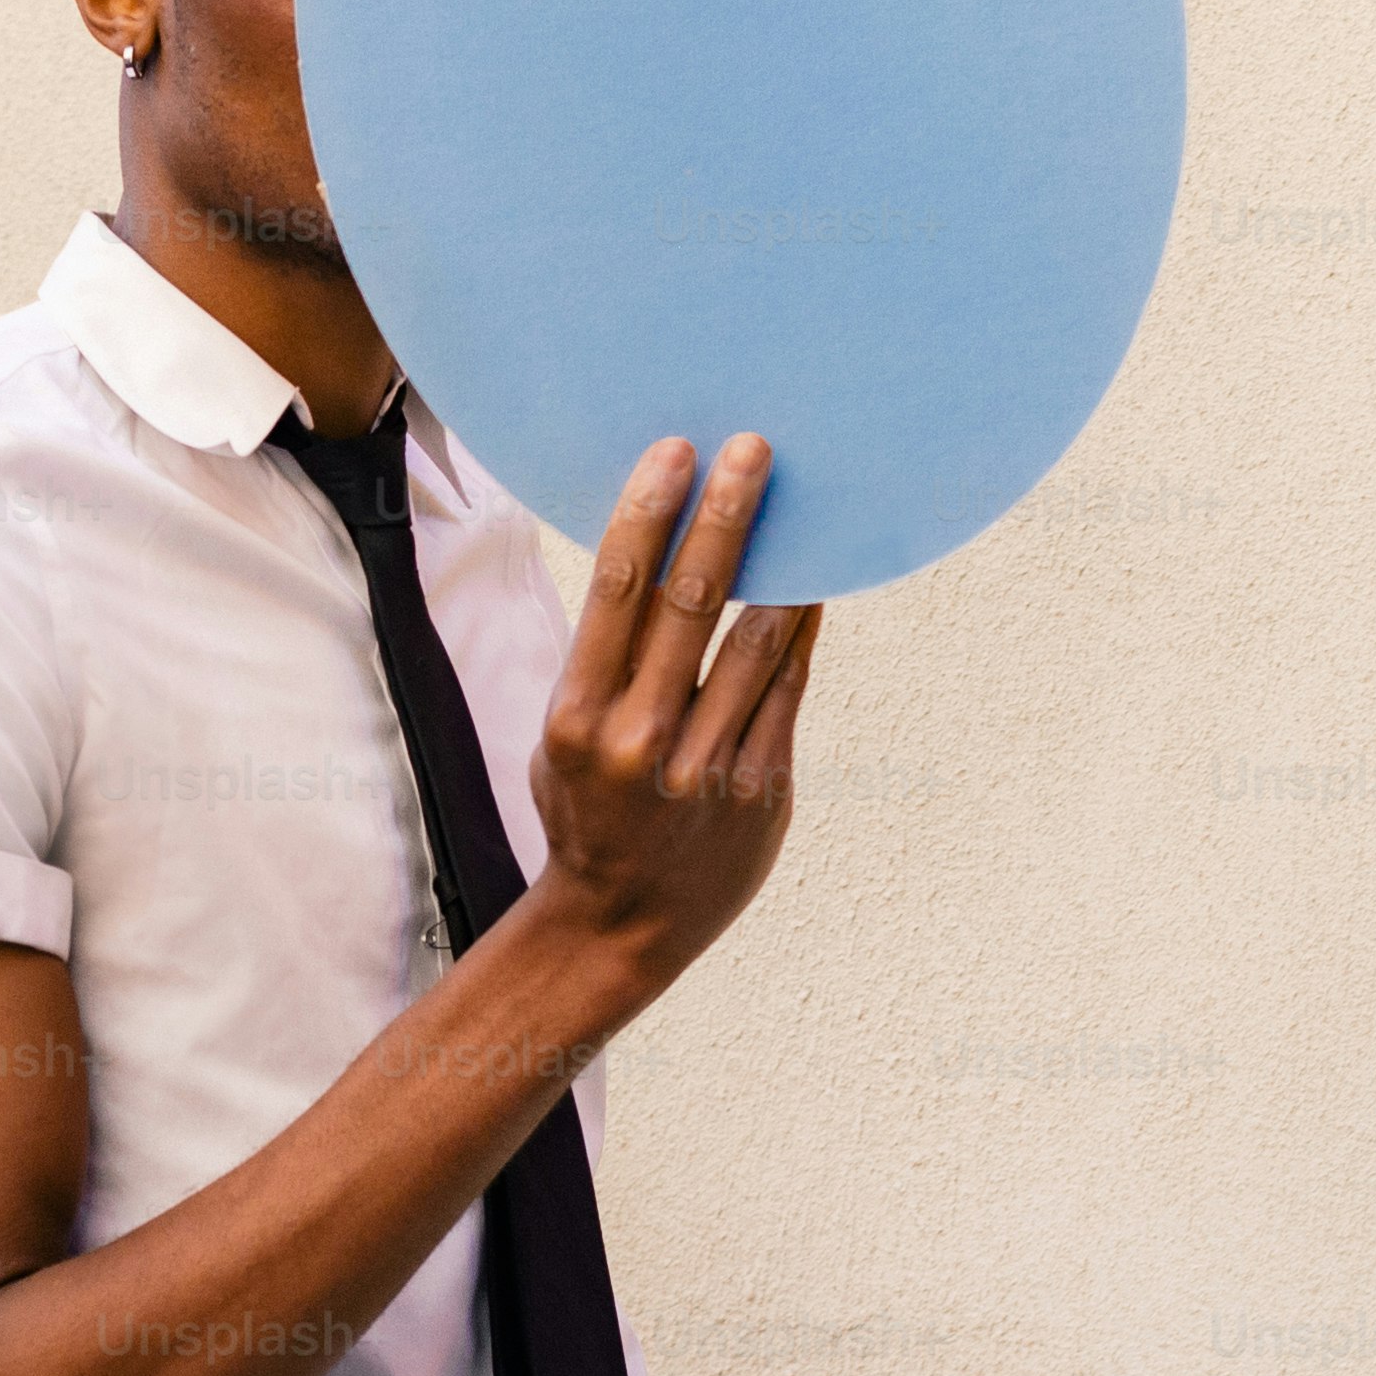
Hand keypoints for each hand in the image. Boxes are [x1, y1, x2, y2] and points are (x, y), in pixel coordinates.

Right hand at [521, 432, 820, 994]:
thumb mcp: (562, 737)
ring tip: (803, 503)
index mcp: (579, 718)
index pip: (619, 591)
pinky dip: (802, 630)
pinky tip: (813, 584)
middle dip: (727, 516)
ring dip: (783, 564)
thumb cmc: (587, 811)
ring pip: (759, 642)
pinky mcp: (761, 789)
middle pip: (693, 601)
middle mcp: (643, 740)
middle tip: (754, 450)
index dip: (650, 512)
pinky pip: (790, 689)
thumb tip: (656, 557)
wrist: (620, 925)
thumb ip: (605, 663)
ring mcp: (708, 768)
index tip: (676, 452)